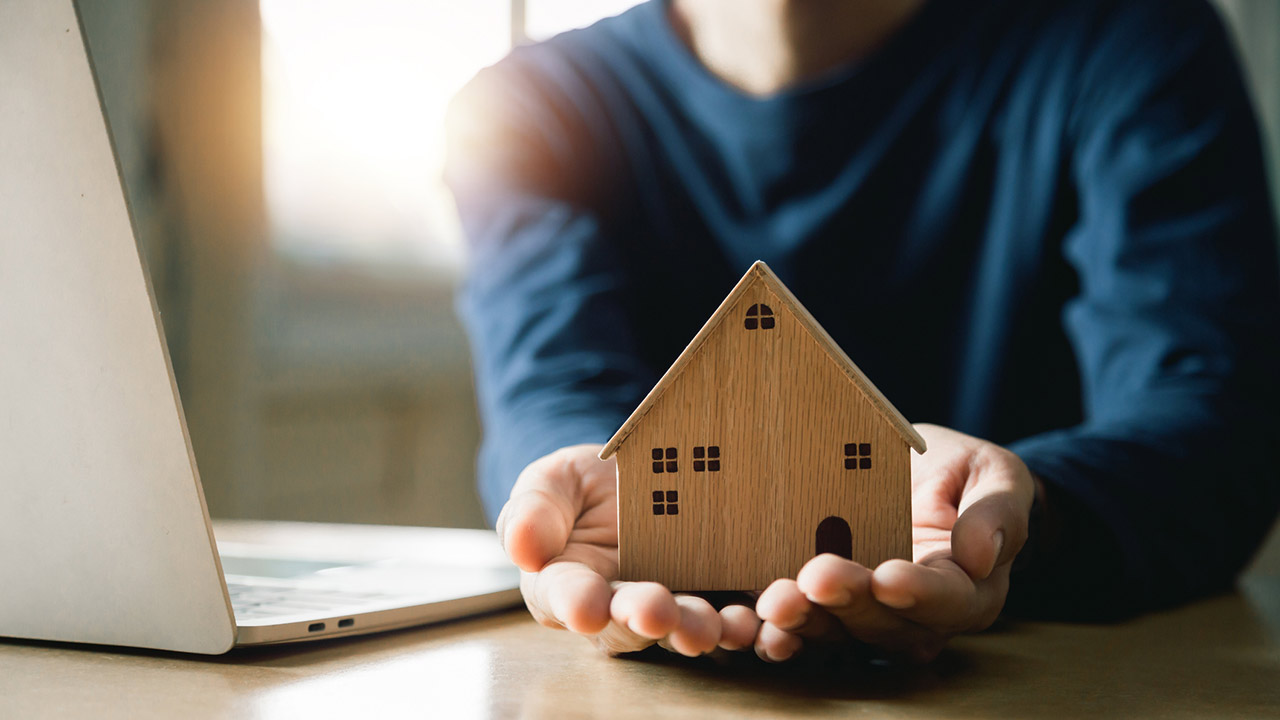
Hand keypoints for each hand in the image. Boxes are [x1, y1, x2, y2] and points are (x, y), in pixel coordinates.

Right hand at [499, 444, 761, 655]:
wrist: (642, 469)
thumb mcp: (551, 481)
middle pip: (628, 623)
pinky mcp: (715, 595)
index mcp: (565, 582)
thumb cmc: (583, 485)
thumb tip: (521, 547)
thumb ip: (534, 511)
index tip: (584, 608)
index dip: (575, 604)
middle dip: (645, 619)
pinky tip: (755, 617)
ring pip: (681, 628)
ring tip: (711, 623)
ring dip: (697, 629)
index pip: (564, 598)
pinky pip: (730, 617)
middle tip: (657, 611)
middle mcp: (616, 607)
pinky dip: (745, 623)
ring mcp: (669, 604)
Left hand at [754, 424, 1034, 662]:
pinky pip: (804, 625)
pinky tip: (755, 618)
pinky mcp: (826, 606)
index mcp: (968, 589)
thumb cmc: (966, 475)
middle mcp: (917, 616)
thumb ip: (997, 512)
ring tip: (778, 601)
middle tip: (817, 576)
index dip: (919, 593)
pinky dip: (779, 627)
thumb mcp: (995, 475)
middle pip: (886, 624)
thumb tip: (981, 556)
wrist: (923, 477)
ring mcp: (868, 615)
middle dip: (850, 603)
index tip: (889, 577)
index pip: (947, 600)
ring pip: (839, 632)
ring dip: (806, 621)